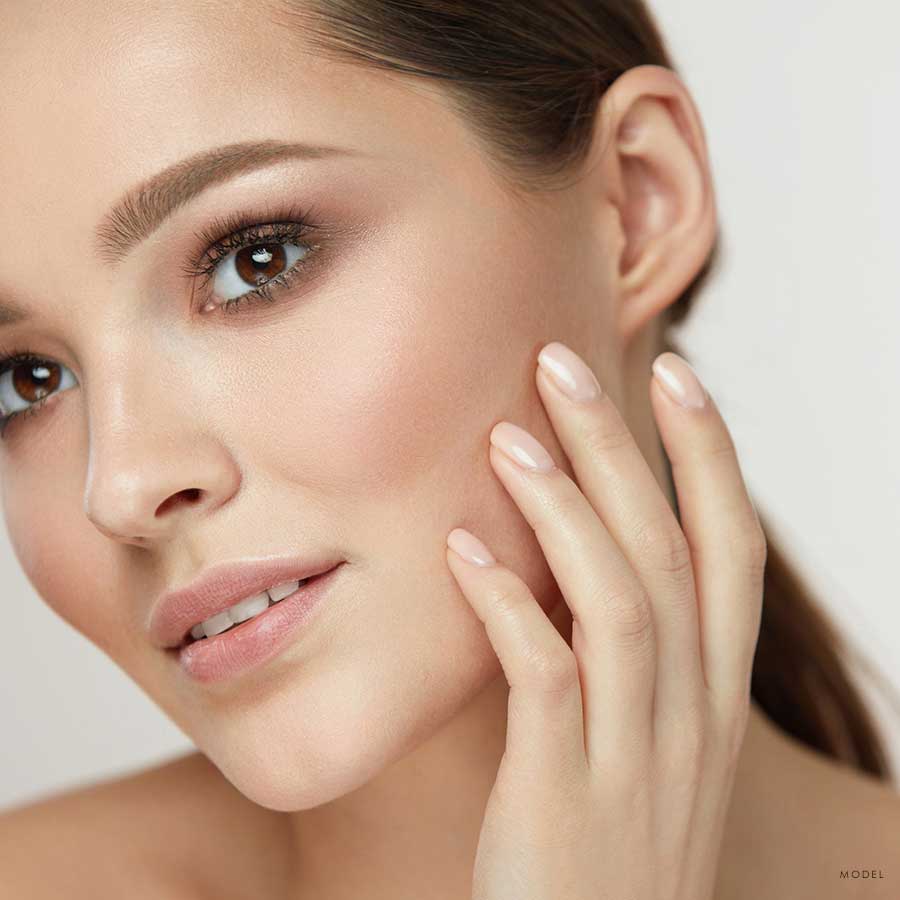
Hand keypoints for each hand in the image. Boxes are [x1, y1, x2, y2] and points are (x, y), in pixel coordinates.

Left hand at [445, 342, 765, 899]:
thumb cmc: (610, 838)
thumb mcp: (645, 739)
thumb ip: (625, 650)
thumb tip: (571, 549)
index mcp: (713, 691)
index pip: (733, 548)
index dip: (710, 455)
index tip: (673, 371)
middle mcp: (690, 711)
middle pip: (670, 548)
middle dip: (623, 446)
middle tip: (562, 361)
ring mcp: (635, 753)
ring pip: (621, 599)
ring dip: (565, 508)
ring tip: (508, 436)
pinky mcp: (565, 794)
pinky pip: (544, 676)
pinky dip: (508, 604)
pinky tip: (462, 551)